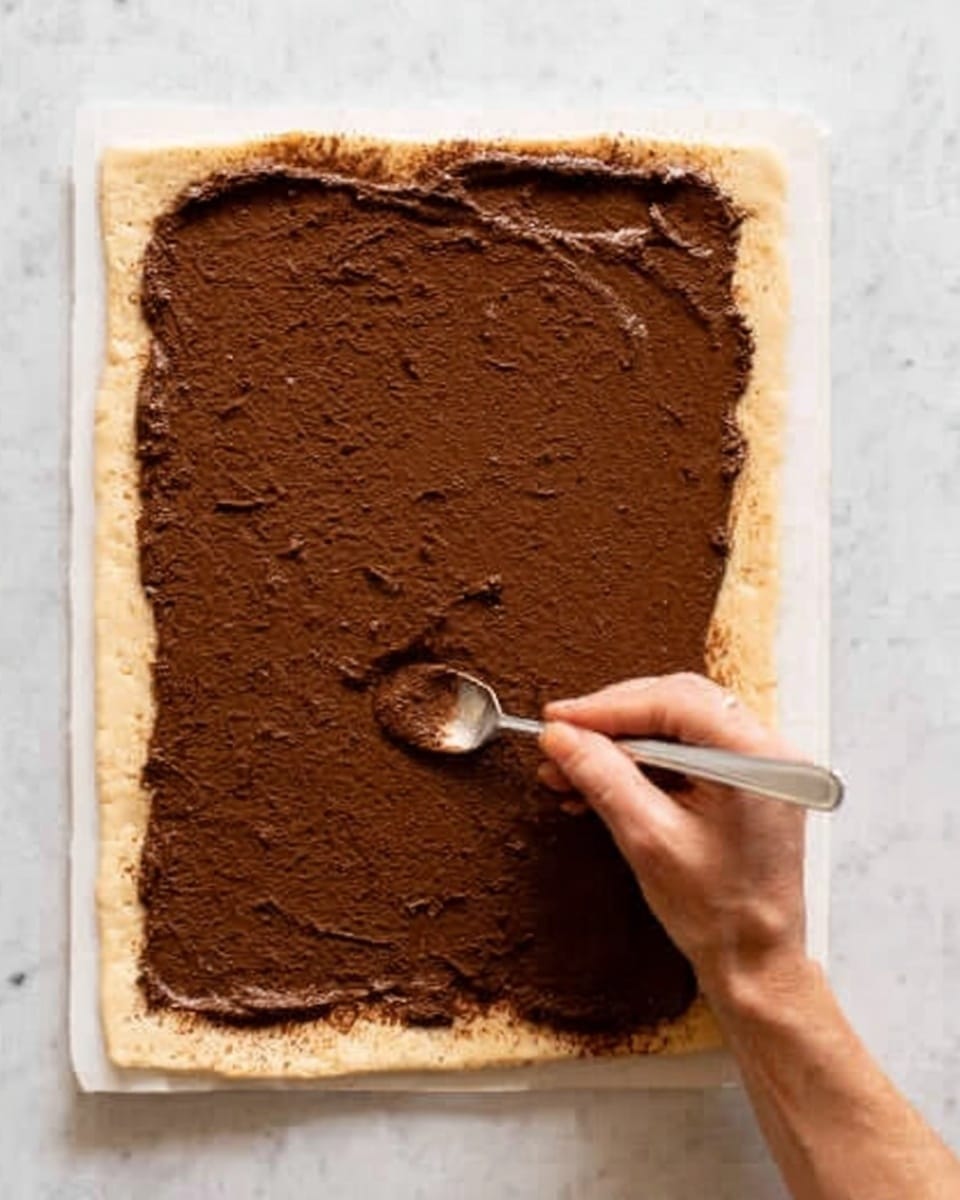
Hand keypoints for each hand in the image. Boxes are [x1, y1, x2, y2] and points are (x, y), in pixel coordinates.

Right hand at [539, 674, 808, 1004]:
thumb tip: (562, 737)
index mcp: (755, 758)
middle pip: (675, 704)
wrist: (754, 963)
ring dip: (619, 746)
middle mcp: (765, 751)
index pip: (672, 703)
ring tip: (568, 769)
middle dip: (611, 722)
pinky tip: (597, 784)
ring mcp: (757, 766)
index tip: (559, 720)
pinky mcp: (743, 783)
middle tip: (560, 739)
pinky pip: (684, 754)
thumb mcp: (648, 839)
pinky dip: (639, 765)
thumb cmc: (718, 913)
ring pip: (675, 727)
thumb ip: (603, 777)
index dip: (608, 707)